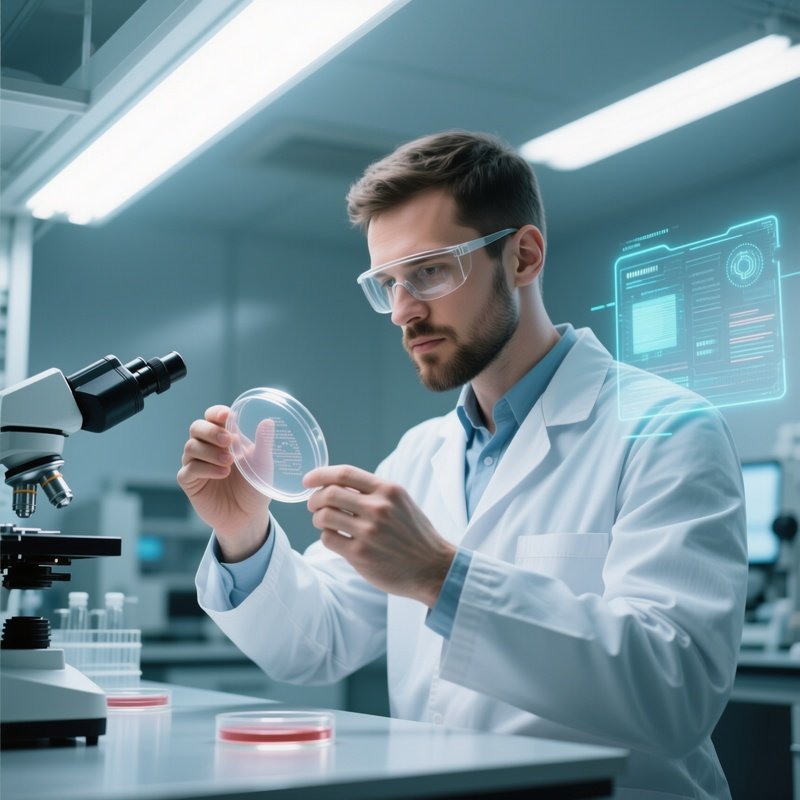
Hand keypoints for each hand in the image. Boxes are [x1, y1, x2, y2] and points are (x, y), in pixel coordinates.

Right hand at [177, 405, 272, 561]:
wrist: (248, 516)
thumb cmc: (255, 487)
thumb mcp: (263, 464)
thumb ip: (263, 443)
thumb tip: (268, 421)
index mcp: (224, 438)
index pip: (212, 417)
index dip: (216, 413)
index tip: (226, 415)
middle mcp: (207, 447)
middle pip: (197, 428)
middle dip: (211, 431)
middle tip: (228, 441)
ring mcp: (196, 463)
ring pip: (191, 447)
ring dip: (210, 452)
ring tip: (229, 463)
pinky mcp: (190, 482)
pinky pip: (189, 469)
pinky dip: (205, 469)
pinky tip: (222, 473)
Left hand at [304, 466, 455, 606]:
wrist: (433, 567)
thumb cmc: (414, 534)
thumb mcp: (401, 502)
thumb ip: (373, 492)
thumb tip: (337, 485)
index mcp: (388, 490)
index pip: (344, 474)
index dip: (320, 474)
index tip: (308, 479)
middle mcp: (378, 508)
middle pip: (329, 493)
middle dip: (315, 498)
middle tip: (313, 505)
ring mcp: (368, 532)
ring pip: (324, 516)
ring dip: (318, 518)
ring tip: (324, 522)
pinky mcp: (360, 554)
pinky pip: (328, 539)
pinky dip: (326, 536)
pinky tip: (336, 538)